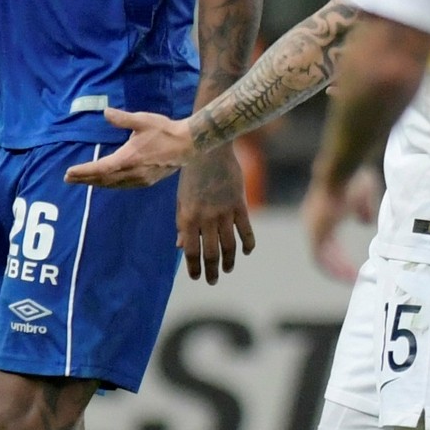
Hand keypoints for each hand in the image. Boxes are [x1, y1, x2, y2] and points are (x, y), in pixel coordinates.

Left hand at [65, 110, 198, 188]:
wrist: (188, 144)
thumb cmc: (164, 130)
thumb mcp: (143, 120)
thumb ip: (122, 119)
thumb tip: (105, 112)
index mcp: (128, 158)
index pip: (100, 168)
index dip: (83, 171)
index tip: (69, 173)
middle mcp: (131, 172)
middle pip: (103, 179)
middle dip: (85, 179)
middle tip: (68, 178)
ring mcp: (139, 179)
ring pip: (112, 185)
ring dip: (96, 183)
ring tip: (83, 180)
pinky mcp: (146, 181)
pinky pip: (122, 186)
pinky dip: (110, 184)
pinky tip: (105, 181)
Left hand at [175, 145, 256, 283]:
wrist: (208, 149)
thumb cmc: (191, 174)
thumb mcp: (181, 199)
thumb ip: (182, 224)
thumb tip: (181, 246)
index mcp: (187, 218)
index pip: (191, 252)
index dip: (194, 268)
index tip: (197, 277)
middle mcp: (205, 218)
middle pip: (210, 253)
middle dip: (212, 270)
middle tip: (213, 280)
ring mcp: (224, 211)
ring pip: (229, 245)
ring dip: (229, 260)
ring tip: (228, 269)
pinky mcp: (239, 203)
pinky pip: (246, 229)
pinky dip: (248, 243)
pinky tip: (247, 251)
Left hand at [303, 168, 381, 282]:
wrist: (340, 175)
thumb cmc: (351, 182)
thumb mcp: (363, 196)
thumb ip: (364, 210)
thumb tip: (365, 222)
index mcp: (324, 218)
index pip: (328, 244)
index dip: (340, 257)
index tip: (351, 267)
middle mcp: (314, 226)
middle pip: (325, 254)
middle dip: (339, 267)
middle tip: (352, 278)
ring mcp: (312, 231)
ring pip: (322, 259)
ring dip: (337, 271)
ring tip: (352, 279)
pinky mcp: (315, 235)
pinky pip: (321, 259)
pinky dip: (333, 269)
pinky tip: (348, 274)